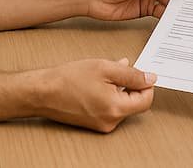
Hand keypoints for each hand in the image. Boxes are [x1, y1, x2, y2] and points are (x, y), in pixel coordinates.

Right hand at [37, 58, 156, 132]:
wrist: (42, 92)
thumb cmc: (68, 80)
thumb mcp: (105, 68)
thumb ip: (131, 74)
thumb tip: (149, 78)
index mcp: (115, 109)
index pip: (146, 100)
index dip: (146, 84)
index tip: (141, 73)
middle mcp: (110, 122)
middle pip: (134, 103)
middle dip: (130, 84)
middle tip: (120, 69)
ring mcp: (101, 125)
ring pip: (121, 104)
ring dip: (119, 88)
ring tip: (105, 74)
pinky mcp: (93, 123)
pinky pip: (110, 108)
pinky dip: (109, 95)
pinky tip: (99, 82)